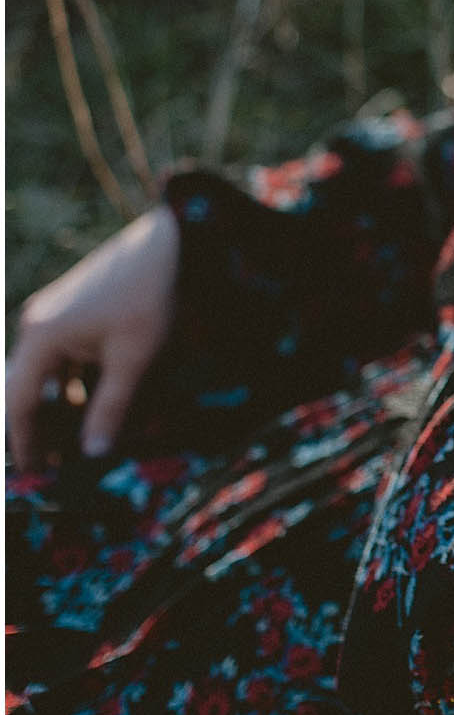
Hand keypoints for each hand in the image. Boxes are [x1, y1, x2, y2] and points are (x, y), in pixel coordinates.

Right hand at [7, 204, 178, 465]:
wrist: (170, 242)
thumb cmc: (151, 297)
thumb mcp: (134, 358)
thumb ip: (111, 407)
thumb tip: (94, 452)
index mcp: (41, 337)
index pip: (20, 403)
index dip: (26, 441)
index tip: (35, 472)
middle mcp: (38, 325)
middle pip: (28, 389)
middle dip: (42, 426)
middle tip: (56, 462)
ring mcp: (54, 315)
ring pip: (49, 374)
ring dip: (62, 406)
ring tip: (77, 440)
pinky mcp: (74, 311)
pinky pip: (65, 356)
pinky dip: (76, 383)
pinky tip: (97, 404)